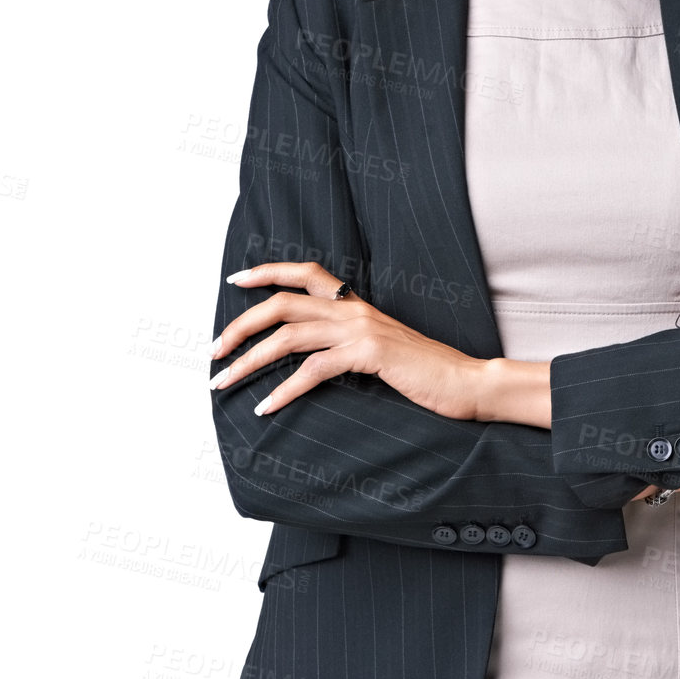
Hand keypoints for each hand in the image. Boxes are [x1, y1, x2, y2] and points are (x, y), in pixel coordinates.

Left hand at [210, 261, 488, 419]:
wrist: (466, 382)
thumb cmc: (424, 373)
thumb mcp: (379, 350)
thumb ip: (347, 344)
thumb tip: (307, 358)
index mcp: (355, 304)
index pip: (304, 272)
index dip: (266, 272)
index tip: (235, 281)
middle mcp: (354, 309)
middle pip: (282, 303)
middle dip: (240, 325)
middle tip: (213, 351)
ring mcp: (361, 330)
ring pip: (289, 335)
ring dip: (248, 360)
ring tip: (223, 381)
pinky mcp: (370, 354)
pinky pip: (313, 370)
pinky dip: (283, 390)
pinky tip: (265, 406)